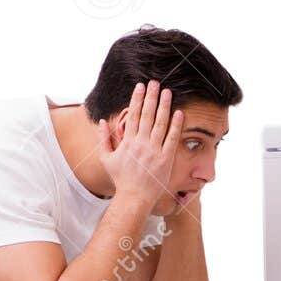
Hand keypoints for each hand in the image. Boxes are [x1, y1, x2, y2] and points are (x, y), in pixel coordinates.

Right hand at [97, 80, 182, 213]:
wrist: (134, 197)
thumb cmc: (121, 179)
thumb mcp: (106, 159)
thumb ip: (103, 139)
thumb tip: (102, 122)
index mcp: (127, 142)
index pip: (132, 115)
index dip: (137, 99)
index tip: (140, 86)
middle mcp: (141, 144)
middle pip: (147, 115)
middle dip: (151, 97)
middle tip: (155, 83)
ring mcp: (154, 151)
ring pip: (160, 123)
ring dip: (164, 106)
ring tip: (167, 92)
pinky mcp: (166, 159)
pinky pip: (172, 139)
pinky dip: (176, 125)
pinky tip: (179, 113)